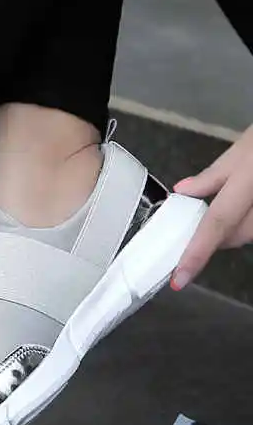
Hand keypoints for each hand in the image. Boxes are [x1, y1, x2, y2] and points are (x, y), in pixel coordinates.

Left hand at [172, 125, 252, 289]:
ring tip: (241, 202)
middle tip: (206, 223)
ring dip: (242, 228)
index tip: (178, 280)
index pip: (219, 221)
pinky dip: (252, 222)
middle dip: (220, 235)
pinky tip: (249, 204)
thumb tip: (183, 191)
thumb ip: (216, 173)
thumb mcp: (247, 144)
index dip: (197, 252)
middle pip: (242, 233)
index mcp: (252, 177)